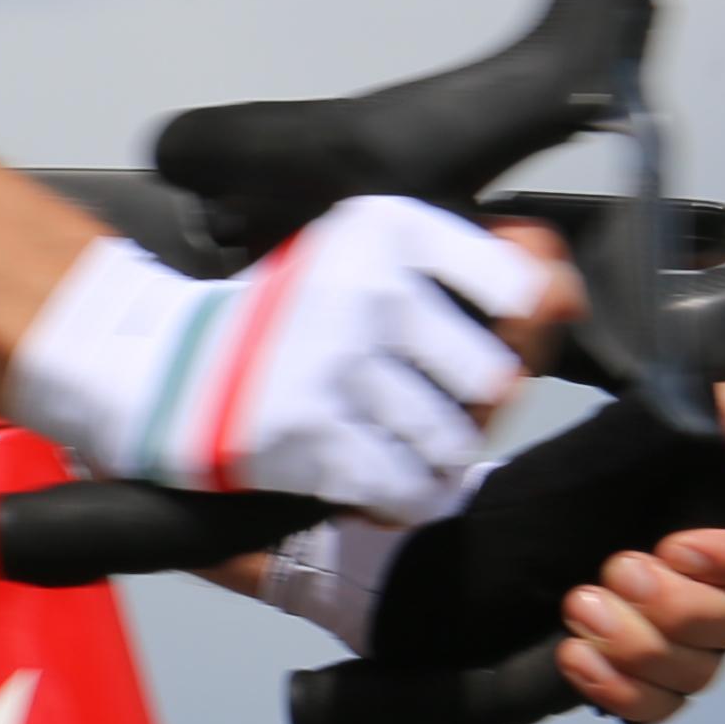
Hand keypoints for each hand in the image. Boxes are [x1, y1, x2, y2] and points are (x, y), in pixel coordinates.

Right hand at [3, 196, 557, 524]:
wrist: (160, 368)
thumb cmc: (282, 318)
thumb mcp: (374, 260)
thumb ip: (486, 273)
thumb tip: (565, 294)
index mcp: (387, 229)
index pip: (521, 284)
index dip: (515, 324)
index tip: (477, 329)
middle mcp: (368, 291)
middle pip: (495, 376)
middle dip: (469, 403)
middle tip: (422, 399)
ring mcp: (339, 368)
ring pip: (456, 438)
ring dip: (431, 452)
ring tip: (390, 437)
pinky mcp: (314, 439)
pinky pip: (412, 488)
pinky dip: (401, 494)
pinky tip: (371, 474)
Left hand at [554, 378, 724, 723]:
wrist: (490, 529)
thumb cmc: (582, 468)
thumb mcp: (654, 407)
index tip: (678, 545)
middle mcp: (718, 589)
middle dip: (677, 604)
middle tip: (614, 569)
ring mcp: (679, 640)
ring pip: (700, 671)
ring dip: (639, 645)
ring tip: (577, 606)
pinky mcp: (635, 677)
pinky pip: (658, 708)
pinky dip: (620, 690)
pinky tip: (575, 656)